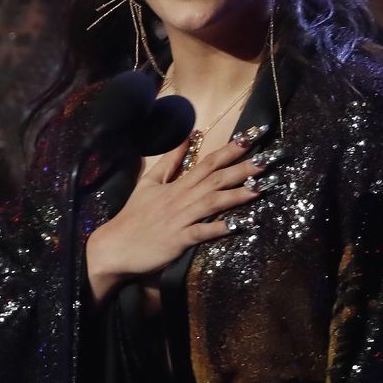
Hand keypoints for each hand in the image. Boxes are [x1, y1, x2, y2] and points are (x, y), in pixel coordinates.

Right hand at [85, 133, 268, 302]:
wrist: (115, 246)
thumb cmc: (134, 216)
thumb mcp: (149, 182)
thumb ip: (170, 160)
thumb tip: (189, 136)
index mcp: (177, 185)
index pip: (207, 162)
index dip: (230, 150)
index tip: (251, 137)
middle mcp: (182, 198)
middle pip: (215, 179)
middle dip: (242, 168)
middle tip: (267, 158)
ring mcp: (181, 218)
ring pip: (212, 202)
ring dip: (237, 194)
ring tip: (260, 188)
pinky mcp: (179, 239)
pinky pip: (202, 232)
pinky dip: (220, 228)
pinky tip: (238, 225)